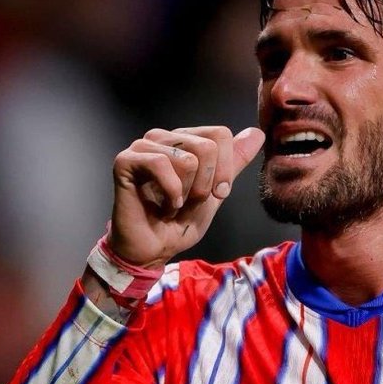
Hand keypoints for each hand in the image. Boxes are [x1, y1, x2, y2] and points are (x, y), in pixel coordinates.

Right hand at [109, 124, 264, 266]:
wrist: (154, 249)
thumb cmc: (180, 222)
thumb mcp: (216, 192)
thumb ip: (234, 163)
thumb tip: (256, 134)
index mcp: (184, 141)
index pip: (220, 134)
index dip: (224, 170)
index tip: (217, 194)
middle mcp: (163, 138)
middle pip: (207, 147)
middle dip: (206, 185)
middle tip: (189, 202)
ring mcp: (143, 147)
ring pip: (187, 159)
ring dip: (186, 193)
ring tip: (173, 205)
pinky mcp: (125, 160)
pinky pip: (160, 164)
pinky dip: (169, 192)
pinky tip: (164, 206)